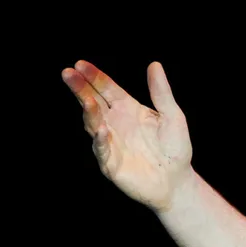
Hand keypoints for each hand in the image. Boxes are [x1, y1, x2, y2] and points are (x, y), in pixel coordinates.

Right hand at [62, 61, 192, 211]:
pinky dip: (101, 139)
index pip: (107, 88)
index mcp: (127, 108)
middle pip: (93, 101)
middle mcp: (115, 122)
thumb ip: (162, 93)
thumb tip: (155, 64)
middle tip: (68, 73)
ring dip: (89, 111)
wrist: (177, 182)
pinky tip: (102, 129)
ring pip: (93, 123)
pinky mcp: (110, 163)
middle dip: (80, 88)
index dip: (94, 77)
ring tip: (87, 100)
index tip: (81, 64)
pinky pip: (102, 149)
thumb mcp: (173, 117)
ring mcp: (110, 142)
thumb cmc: (176, 149)